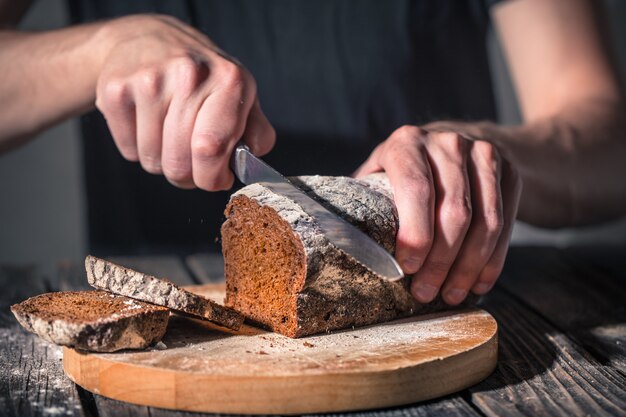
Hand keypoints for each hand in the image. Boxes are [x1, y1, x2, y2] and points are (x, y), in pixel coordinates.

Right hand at [95, 15, 274, 189]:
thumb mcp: (240, 93)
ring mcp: (148, 80)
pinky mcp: (115, 89)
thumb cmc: (202, 75)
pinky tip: (147, 123)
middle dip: (186, 174)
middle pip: (179, 163)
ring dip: (161, 160)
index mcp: (228, 80)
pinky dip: (137, 148)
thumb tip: (252, 165)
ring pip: (152, 161)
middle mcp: (189, 75)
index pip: (212, 149)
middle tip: (191, 160)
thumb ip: (257, 132)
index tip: (215, 179)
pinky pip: (128, 150)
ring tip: (168, 133)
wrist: (149, 38)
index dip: (211, 177)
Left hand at [355, 125, 521, 304]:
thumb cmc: (406, 169)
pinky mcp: (507, 172)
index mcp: (407, 142)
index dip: (414, 233)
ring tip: (451, 295)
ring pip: (484, 222)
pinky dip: (492, 260)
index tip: (407, 269)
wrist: (458, 140)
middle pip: (454, 212)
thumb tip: (336, 240)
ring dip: (467, 267)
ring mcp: (483, 154)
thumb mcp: (381, 171)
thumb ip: (366, 198)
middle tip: (425, 292)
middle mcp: (448, 142)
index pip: (415, 189)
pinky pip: (505, 224)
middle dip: (440, 261)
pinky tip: (477, 283)